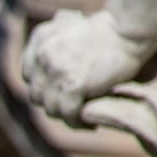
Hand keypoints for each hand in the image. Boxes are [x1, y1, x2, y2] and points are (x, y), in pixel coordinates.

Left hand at [22, 9, 150, 125]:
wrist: (127, 32)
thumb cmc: (106, 34)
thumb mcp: (70, 31)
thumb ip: (53, 49)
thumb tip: (49, 79)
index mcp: (41, 39)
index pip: (29, 75)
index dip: (44, 87)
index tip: (59, 93)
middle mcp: (44, 55)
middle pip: (37, 94)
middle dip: (55, 103)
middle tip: (72, 108)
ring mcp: (56, 71)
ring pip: (51, 107)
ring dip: (66, 115)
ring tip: (81, 117)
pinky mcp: (72, 85)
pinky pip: (67, 113)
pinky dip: (78, 122)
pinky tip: (90, 125)